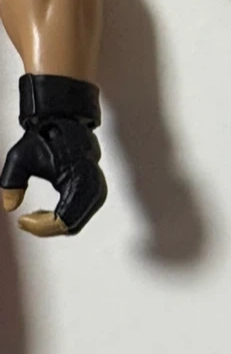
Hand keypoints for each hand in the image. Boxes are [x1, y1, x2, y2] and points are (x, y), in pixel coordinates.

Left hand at [1, 76, 105, 236]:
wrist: (66, 125)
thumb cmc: (44, 140)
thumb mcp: (19, 158)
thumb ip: (10, 182)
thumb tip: (9, 207)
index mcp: (79, 180)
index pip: (63, 220)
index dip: (40, 227)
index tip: (21, 220)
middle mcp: (94, 189)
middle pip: (70, 226)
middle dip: (45, 228)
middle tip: (24, 221)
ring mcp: (98, 194)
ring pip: (75, 225)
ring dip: (53, 225)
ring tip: (33, 215)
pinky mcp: (96, 196)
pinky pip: (79, 218)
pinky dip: (61, 219)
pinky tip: (45, 212)